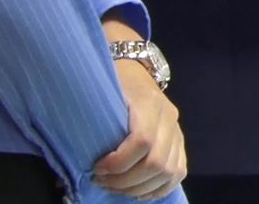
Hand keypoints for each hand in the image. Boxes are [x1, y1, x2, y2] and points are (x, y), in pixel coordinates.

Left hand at [93, 57, 186, 199]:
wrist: (135, 68)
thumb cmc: (113, 81)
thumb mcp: (102, 91)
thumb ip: (96, 117)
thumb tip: (78, 152)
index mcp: (149, 103)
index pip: (142, 141)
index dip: (119, 162)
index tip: (97, 168)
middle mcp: (169, 118)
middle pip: (156, 162)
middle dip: (126, 181)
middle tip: (102, 182)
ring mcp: (178, 131)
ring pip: (168, 172)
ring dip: (139, 187)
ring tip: (116, 188)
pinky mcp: (180, 142)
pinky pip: (178, 172)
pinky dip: (159, 188)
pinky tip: (138, 191)